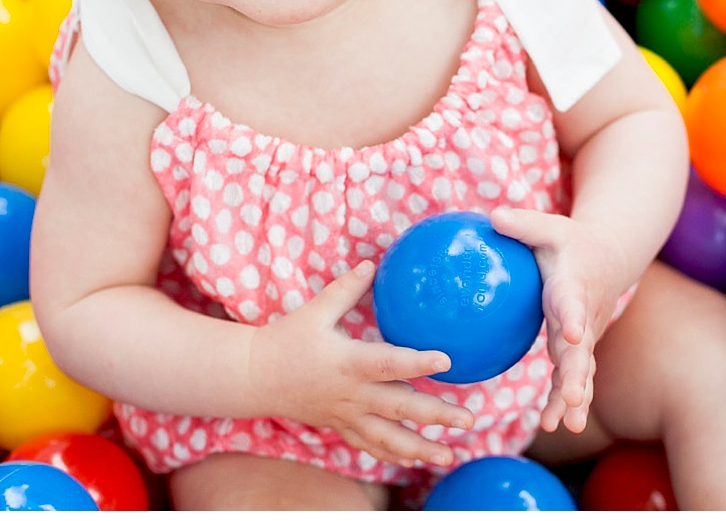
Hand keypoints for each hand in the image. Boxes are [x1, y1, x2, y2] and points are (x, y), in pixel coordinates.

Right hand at [247, 260, 474, 467]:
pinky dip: (395, 455)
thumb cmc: (286, 339)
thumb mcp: (315, 310)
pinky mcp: (340, 426)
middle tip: (469, 418)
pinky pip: (371, 446)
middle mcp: (351, 394)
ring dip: (421, 448)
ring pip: (389, 438)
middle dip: (436, 415)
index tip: (448, 360)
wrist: (255, 377)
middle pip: (399, 408)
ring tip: (450, 454)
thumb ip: (345, 289)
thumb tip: (373, 264)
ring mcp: (346, 415)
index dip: (418, 362)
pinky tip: (419, 460)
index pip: (389, 364)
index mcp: (348, 363)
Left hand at [488, 207, 632, 434]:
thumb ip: (522, 224)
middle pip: (581, 350)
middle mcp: (582, 317)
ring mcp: (583, 337)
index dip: (573, 317)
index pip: (574, 303)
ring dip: (574, 399)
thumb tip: (491, 218)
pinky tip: (552, 425)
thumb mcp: (548, 226)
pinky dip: (565, 401)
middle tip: (574, 399)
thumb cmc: (570, 241)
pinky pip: (573, 377)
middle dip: (578, 375)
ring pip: (580, 371)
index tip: (572, 332)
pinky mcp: (577, 349)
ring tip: (565, 425)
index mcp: (574, 286)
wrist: (606, 258)